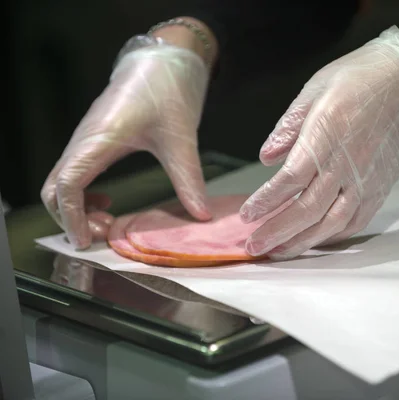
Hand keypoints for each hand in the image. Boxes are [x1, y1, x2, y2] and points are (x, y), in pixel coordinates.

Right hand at [41, 39, 210, 248]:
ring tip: (110, 221)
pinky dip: (83, 196)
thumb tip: (200, 215)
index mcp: (98, 140)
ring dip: (77, 208)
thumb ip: (189, 180)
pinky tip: (108, 202)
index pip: (67, 186)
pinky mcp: (93, 141)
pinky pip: (73, 174)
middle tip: (107, 232)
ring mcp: (85, 141)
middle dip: (71, 218)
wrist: (161, 61)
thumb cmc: (166, 92)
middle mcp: (83, 142)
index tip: (89, 241)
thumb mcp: (181, 140)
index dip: (72, 218)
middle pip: (53, 189)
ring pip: (61, 183)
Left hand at [240, 26, 398, 259]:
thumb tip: (265, 157)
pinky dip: (332, 236)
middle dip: (277, 232)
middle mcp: (348, 163)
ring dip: (301, 242)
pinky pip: (356, 222)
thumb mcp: (316, 88)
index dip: (266, 201)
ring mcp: (368, 180)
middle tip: (253, 247)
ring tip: (277, 252)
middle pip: (308, 210)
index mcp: (328, 133)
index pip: (291, 179)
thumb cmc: (361, 79)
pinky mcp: (381, 189)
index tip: (246, 215)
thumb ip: (289, 126)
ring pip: (331, 223)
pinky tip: (313, 240)